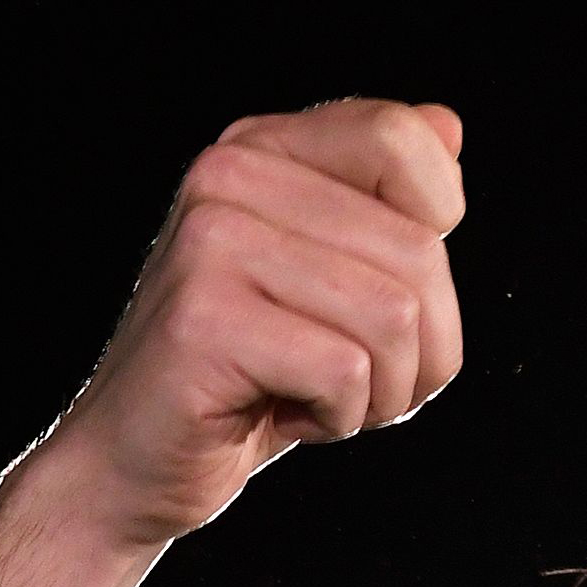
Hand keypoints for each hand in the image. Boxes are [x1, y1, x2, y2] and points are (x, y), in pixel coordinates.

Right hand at [44, 97, 466, 547]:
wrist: (139, 460)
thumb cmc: (254, 373)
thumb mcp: (339, 277)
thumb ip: (390, 198)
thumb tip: (447, 125)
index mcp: (263, 147)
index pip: (405, 141)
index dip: (435, 231)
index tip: (380, 287)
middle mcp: (227, 174)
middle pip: (421, 250)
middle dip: (421, 346)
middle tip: (352, 377)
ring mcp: (210, 242)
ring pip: (395, 317)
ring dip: (382, 390)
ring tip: (316, 396)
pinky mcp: (205, 319)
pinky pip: (346, 372)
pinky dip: (338, 418)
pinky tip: (279, 413)